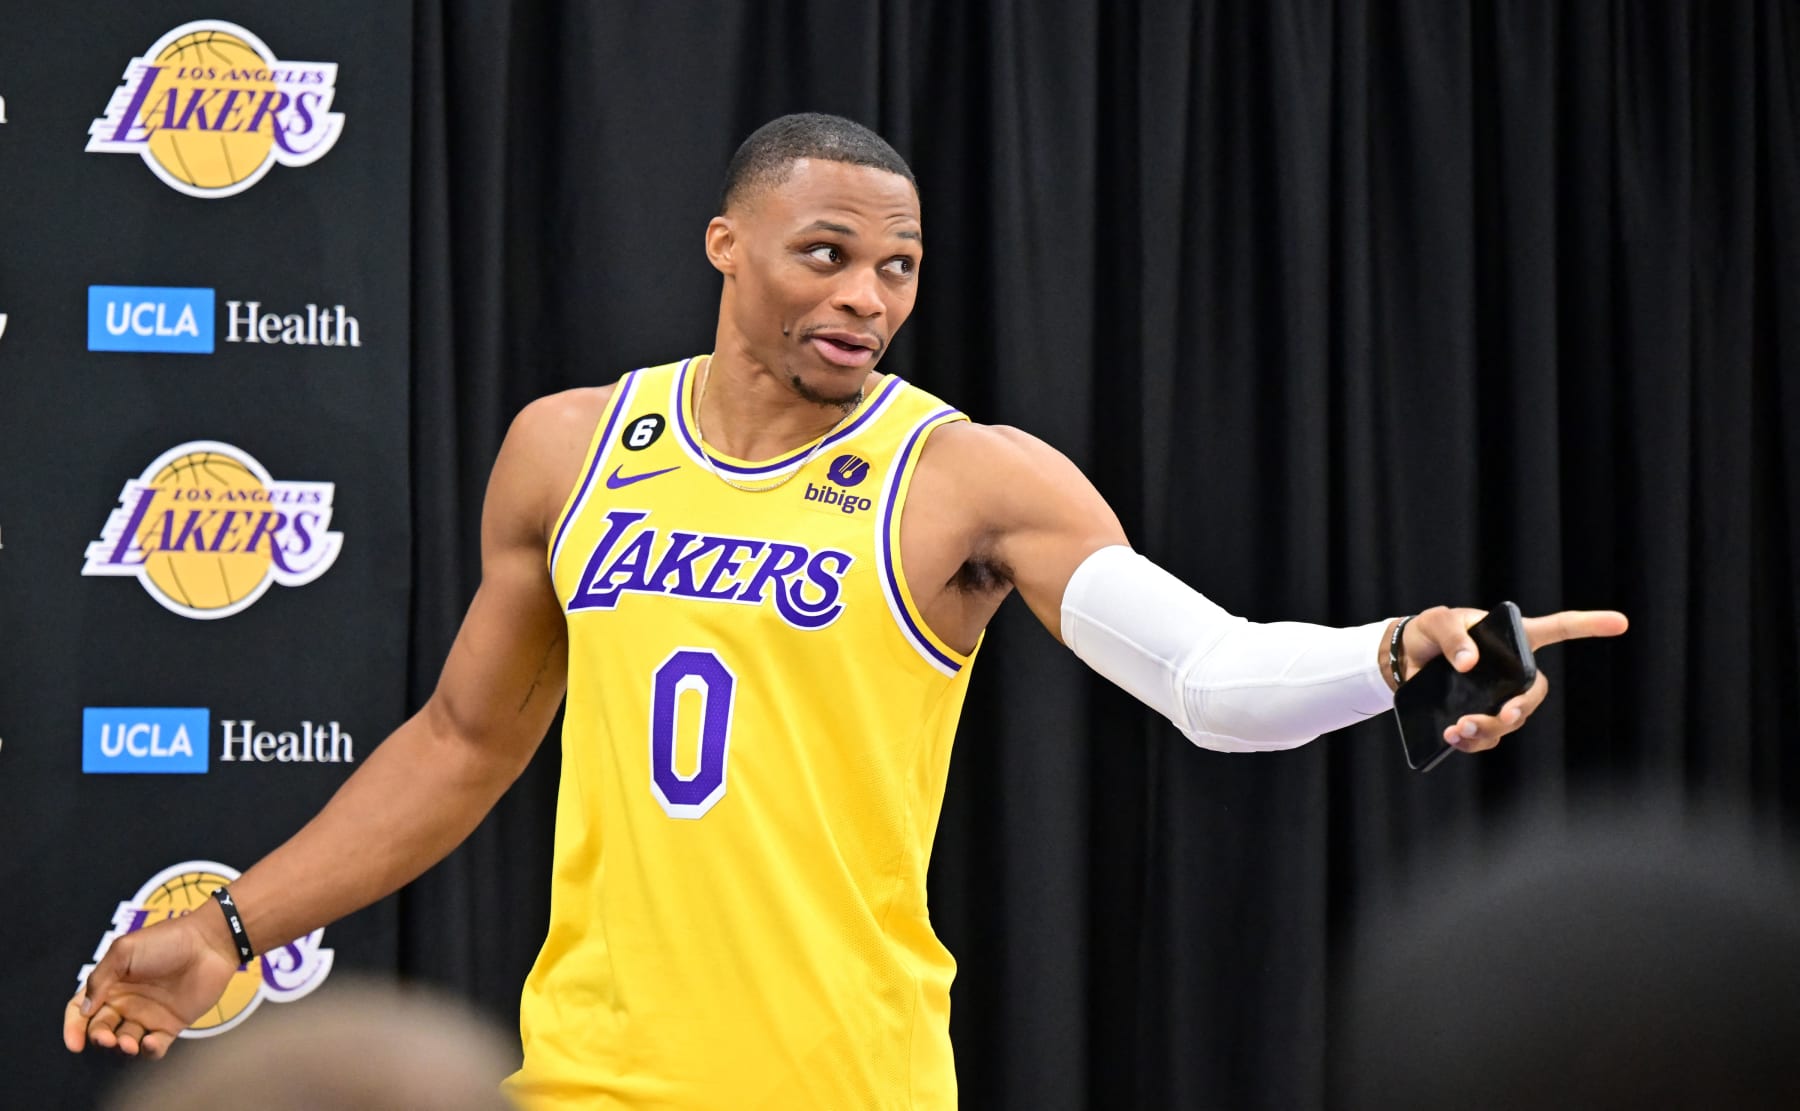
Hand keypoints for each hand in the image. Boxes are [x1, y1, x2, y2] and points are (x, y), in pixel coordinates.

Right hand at [63, 908, 242, 1058]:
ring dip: (121, 1048)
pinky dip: (149, 1051)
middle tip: (106, 1038)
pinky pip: (154, 1048)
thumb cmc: (167, 940)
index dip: (73, 1027)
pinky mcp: (171, 1024)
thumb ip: (100, 979)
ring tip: (128, 1043)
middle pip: (101, 1029)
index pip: (80, 1011)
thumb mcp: (125, 951)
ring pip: (125, 1043)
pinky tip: (150, 1042)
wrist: (210, 942)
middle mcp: (127, 1002)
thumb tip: (84, 1010)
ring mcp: (149, 1015)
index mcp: (111, 984)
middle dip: (98, 1038)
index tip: (74, 1043)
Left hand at [1397, 606, 1628, 753]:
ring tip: (1459, 728)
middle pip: (1533, 694)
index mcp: (1512, 640)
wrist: (1403, 660)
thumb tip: (1469, 663)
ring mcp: (1496, 698)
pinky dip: (1471, 742)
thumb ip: (1453, 636)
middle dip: (1521, 709)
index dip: (1589, 625)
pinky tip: (1453, 738)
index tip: (1621, 622)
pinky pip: (1485, 738)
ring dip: (1490, 729)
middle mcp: (1511, 672)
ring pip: (1510, 722)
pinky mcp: (1476, 717)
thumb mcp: (1437, 622)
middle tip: (1503, 716)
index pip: (1558, 629)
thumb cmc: (1429, 634)